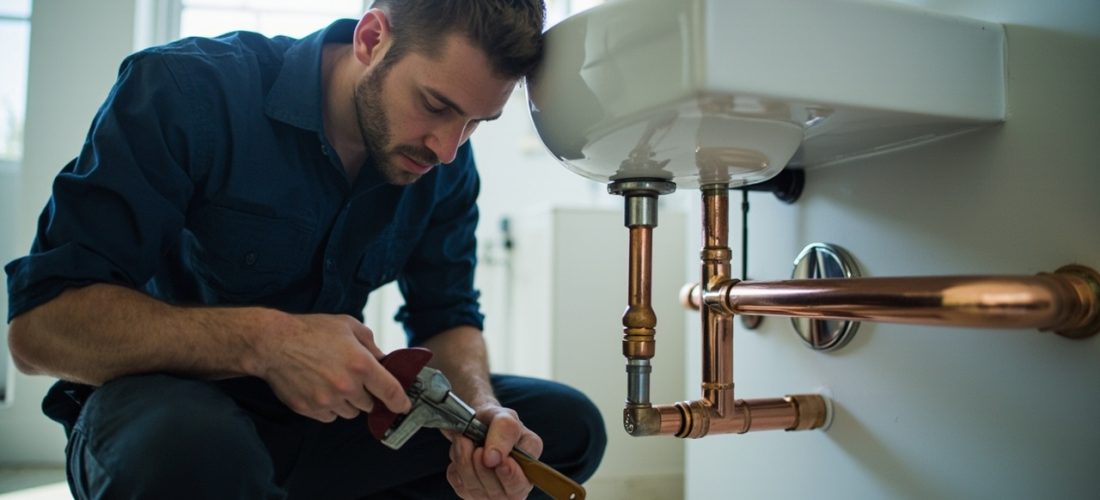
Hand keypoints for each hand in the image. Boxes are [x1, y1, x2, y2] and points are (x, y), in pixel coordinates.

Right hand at [253, 313, 410, 421]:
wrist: (273, 343)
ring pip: (350, 413)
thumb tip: (384, 360)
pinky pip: (330, 417)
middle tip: (354, 378)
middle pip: (369, 405)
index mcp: (360, 364)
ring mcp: (327, 400)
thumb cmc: (310, 331)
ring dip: (348, 402)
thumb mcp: (348, 326)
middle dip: (366, 394)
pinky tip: (320, 389)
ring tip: (334, 382)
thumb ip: (370, 344)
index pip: (390, 391)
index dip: (400, 402)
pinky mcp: (310, 409)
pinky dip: (330, 408)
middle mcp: (346, 386)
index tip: (403, 406)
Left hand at [444, 404, 543, 498]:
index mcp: (530, 466)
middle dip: (482, 467)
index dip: (510, 475)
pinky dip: (456, 466)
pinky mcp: (471, 493)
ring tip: (464, 441)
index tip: (500, 461)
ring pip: (475, 488)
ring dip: (465, 461)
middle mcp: (514, 485)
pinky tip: (462, 453)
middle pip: (497, 491)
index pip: (522, 483)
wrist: (475, 422)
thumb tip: (493, 459)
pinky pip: (460, 486)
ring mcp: (492, 493)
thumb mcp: (505, 417)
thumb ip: (505, 432)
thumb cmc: (496, 422)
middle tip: (477, 448)